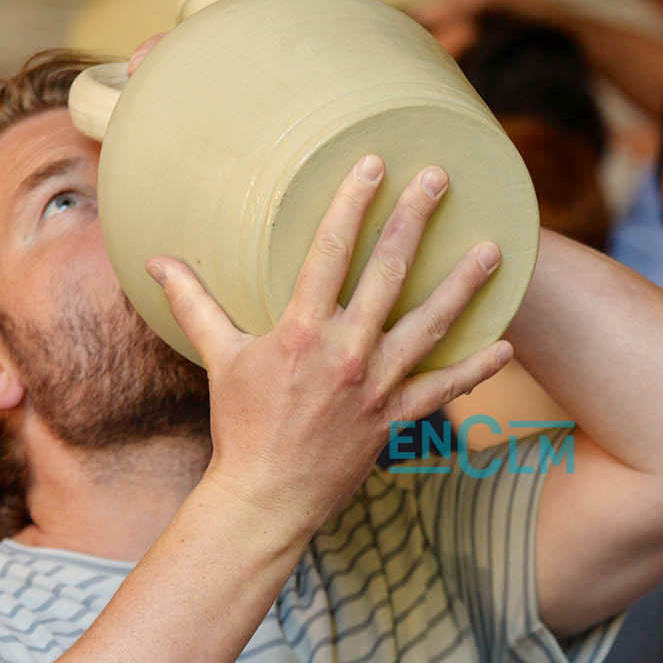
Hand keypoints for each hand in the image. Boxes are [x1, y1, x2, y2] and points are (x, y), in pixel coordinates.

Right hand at [149, 157, 511, 529]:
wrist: (266, 498)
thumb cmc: (241, 425)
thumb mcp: (217, 358)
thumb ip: (193, 303)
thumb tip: (155, 259)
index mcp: (301, 331)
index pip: (329, 252)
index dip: (352, 204)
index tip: (374, 164)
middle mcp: (345, 353)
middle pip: (388, 274)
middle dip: (415, 222)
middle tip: (440, 179)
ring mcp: (376, 386)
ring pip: (429, 326)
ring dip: (462, 286)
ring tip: (493, 250)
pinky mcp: (395, 419)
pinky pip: (443, 390)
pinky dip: (475, 369)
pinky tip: (507, 345)